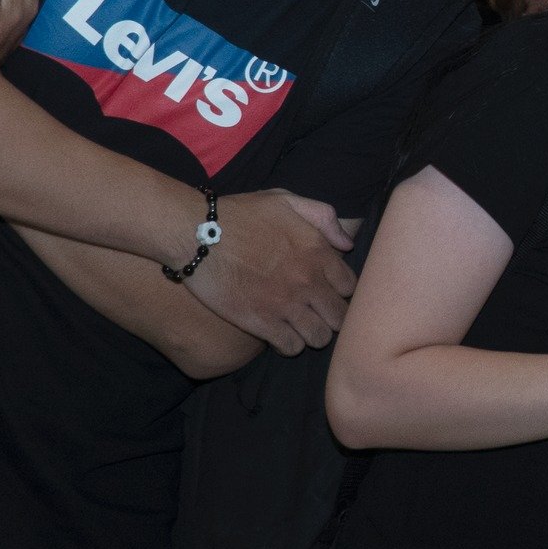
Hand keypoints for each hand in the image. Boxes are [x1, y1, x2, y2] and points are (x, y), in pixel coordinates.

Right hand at [184, 190, 356, 354]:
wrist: (196, 233)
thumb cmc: (240, 215)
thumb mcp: (285, 201)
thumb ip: (323, 216)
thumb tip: (346, 243)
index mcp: (317, 252)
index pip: (350, 286)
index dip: (340, 291)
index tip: (327, 291)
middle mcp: (308, 281)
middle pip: (340, 317)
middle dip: (331, 316)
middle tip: (317, 313)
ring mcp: (285, 304)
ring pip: (320, 337)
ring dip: (313, 334)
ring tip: (301, 326)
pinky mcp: (261, 322)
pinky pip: (291, 347)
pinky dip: (289, 345)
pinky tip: (281, 334)